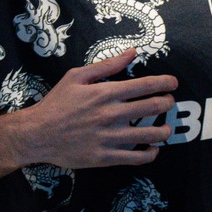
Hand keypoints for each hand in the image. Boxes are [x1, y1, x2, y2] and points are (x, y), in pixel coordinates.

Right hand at [19, 48, 176, 169]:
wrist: (38, 133)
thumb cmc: (57, 103)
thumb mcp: (77, 76)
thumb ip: (107, 65)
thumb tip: (132, 53)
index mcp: (105, 93)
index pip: (145, 85)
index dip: (165, 83)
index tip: (173, 83)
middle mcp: (111, 114)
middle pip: (152, 108)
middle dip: (168, 104)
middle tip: (170, 103)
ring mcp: (109, 137)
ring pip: (149, 135)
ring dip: (164, 130)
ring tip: (166, 128)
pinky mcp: (105, 157)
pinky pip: (135, 158)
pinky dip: (149, 154)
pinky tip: (153, 150)